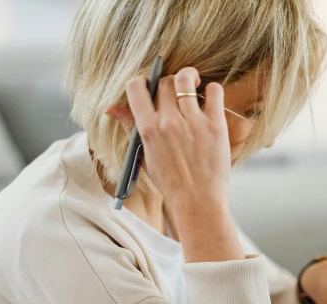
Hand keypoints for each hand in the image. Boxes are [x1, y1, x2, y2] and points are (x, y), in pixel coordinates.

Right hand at [119, 68, 243, 262]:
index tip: (151, 87)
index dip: (143, 81)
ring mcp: (193, 122)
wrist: (198, 203)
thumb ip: (130, 128)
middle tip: (176, 95)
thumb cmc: (171, 182)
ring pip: (186, 80)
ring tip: (193, 86)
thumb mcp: (144, 156)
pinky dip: (212, 89)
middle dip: (168, 84)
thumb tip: (110, 109)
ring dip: (189, 78)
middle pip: (164, 82)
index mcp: (148, 129)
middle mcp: (169, 122)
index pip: (136, 87)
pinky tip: (210, 99)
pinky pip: (214, 91)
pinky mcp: (215, 125)